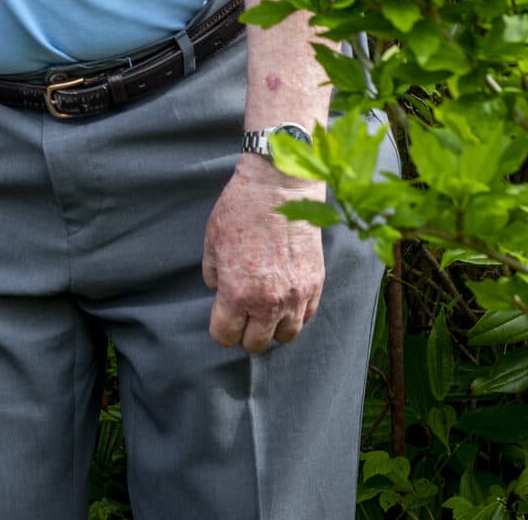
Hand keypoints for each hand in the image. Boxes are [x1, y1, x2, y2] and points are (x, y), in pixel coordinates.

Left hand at [203, 157, 326, 353]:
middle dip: (245, 332)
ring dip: (272, 327)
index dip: (220, 328)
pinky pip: (306, 316)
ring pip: (285, 335)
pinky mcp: (316, 283)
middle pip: (256, 343)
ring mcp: (296, 294)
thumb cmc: (241, 209)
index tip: (222, 317)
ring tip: (266, 309)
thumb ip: (214, 275)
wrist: (279, 185)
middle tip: (242, 315)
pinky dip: (295, 313)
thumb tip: (220, 291)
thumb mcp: (212, 242)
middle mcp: (269, 302)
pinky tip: (285, 297)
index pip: (226, 336)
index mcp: (238, 293)